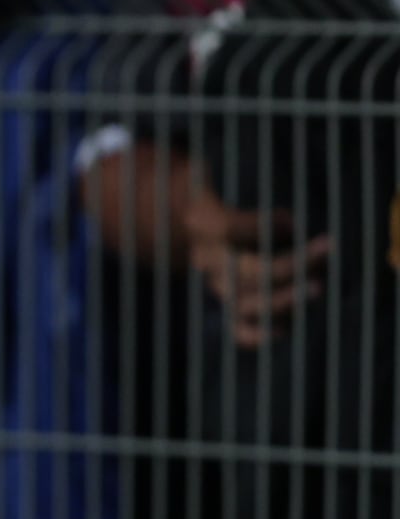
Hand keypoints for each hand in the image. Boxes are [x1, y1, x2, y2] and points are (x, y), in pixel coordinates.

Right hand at [186, 203, 330, 348]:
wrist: (192, 226)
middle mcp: (207, 259)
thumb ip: (252, 194)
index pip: (226, 228)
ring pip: (245, 304)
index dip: (259, 227)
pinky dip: (257, 335)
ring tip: (316, 288)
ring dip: (283, 300)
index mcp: (201, 223)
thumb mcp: (226, 183)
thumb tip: (287, 226)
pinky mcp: (231, 307)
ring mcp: (219, 286)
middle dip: (290, 264)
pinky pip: (238, 329)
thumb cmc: (223, 197)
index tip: (288, 220)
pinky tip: (283, 330)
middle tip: (327, 249)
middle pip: (246, 272)